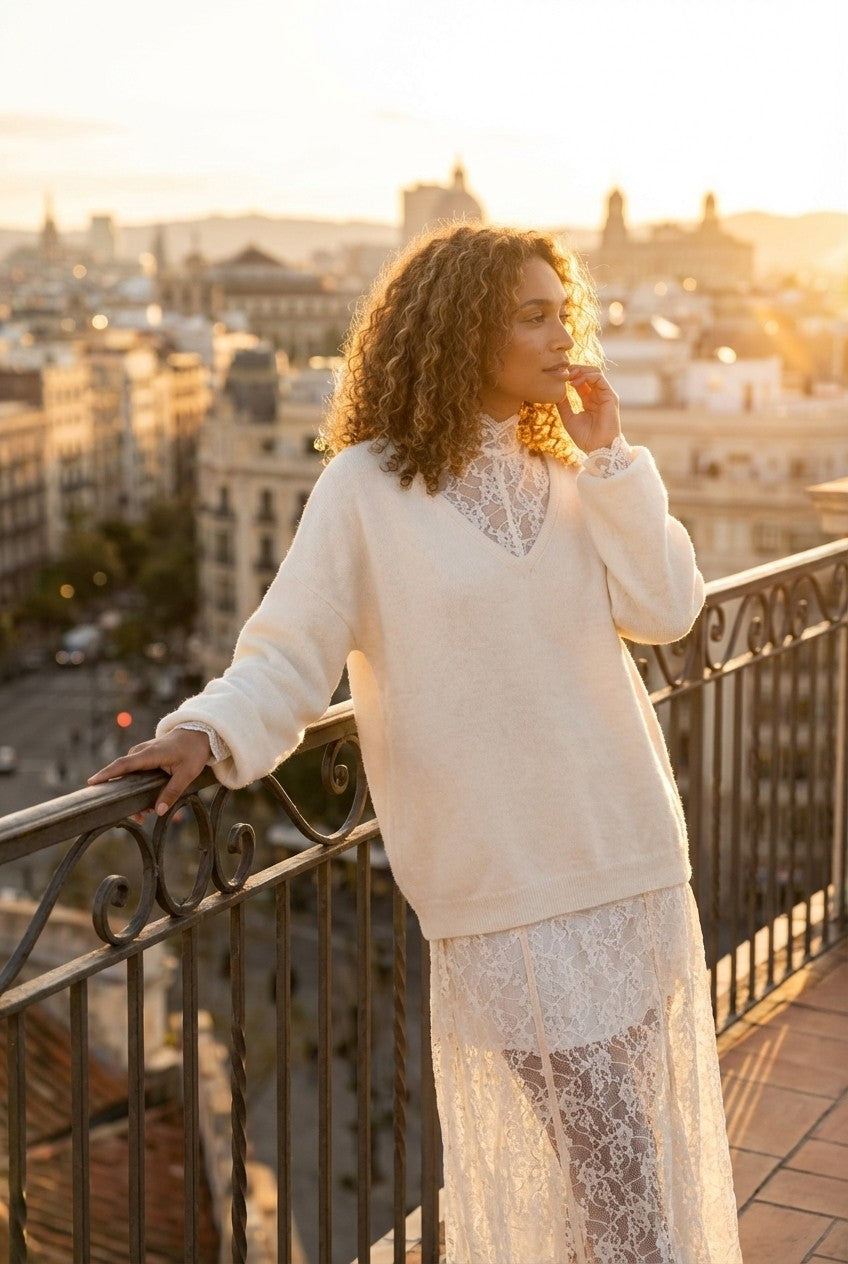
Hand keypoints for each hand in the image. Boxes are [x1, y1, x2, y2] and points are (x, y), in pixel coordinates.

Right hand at [87, 729, 211, 816]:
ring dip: (133, 794)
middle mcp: (141, 752)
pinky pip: (134, 772)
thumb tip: (158, 811)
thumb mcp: (187, 774)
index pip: (123, 764)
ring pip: (129, 775)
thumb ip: (172, 792)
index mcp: (149, 754)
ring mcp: (141, 753)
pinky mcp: (144, 756)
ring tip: (145, 813)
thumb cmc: (192, 751)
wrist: (198, 733)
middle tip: (136, 817)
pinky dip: (137, 787)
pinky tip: (148, 802)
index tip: (92, 782)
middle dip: (124, 796)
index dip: (106, 773)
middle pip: (123, 774)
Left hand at [557, 364, 620, 453]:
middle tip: (563, 373)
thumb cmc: (585, 437)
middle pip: (588, 373)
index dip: (570, 375)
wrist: (598, 448)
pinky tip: (576, 382)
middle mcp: (597, 395)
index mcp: (588, 400)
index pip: (580, 380)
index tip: (558, 377)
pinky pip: (599, 378)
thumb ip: (563, 405)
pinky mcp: (610, 396)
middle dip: (575, 369)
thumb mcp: (568, 418)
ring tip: (569, 376)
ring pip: (594, 372)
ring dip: (580, 370)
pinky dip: (587, 376)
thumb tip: (555, 392)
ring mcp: (605, 395)